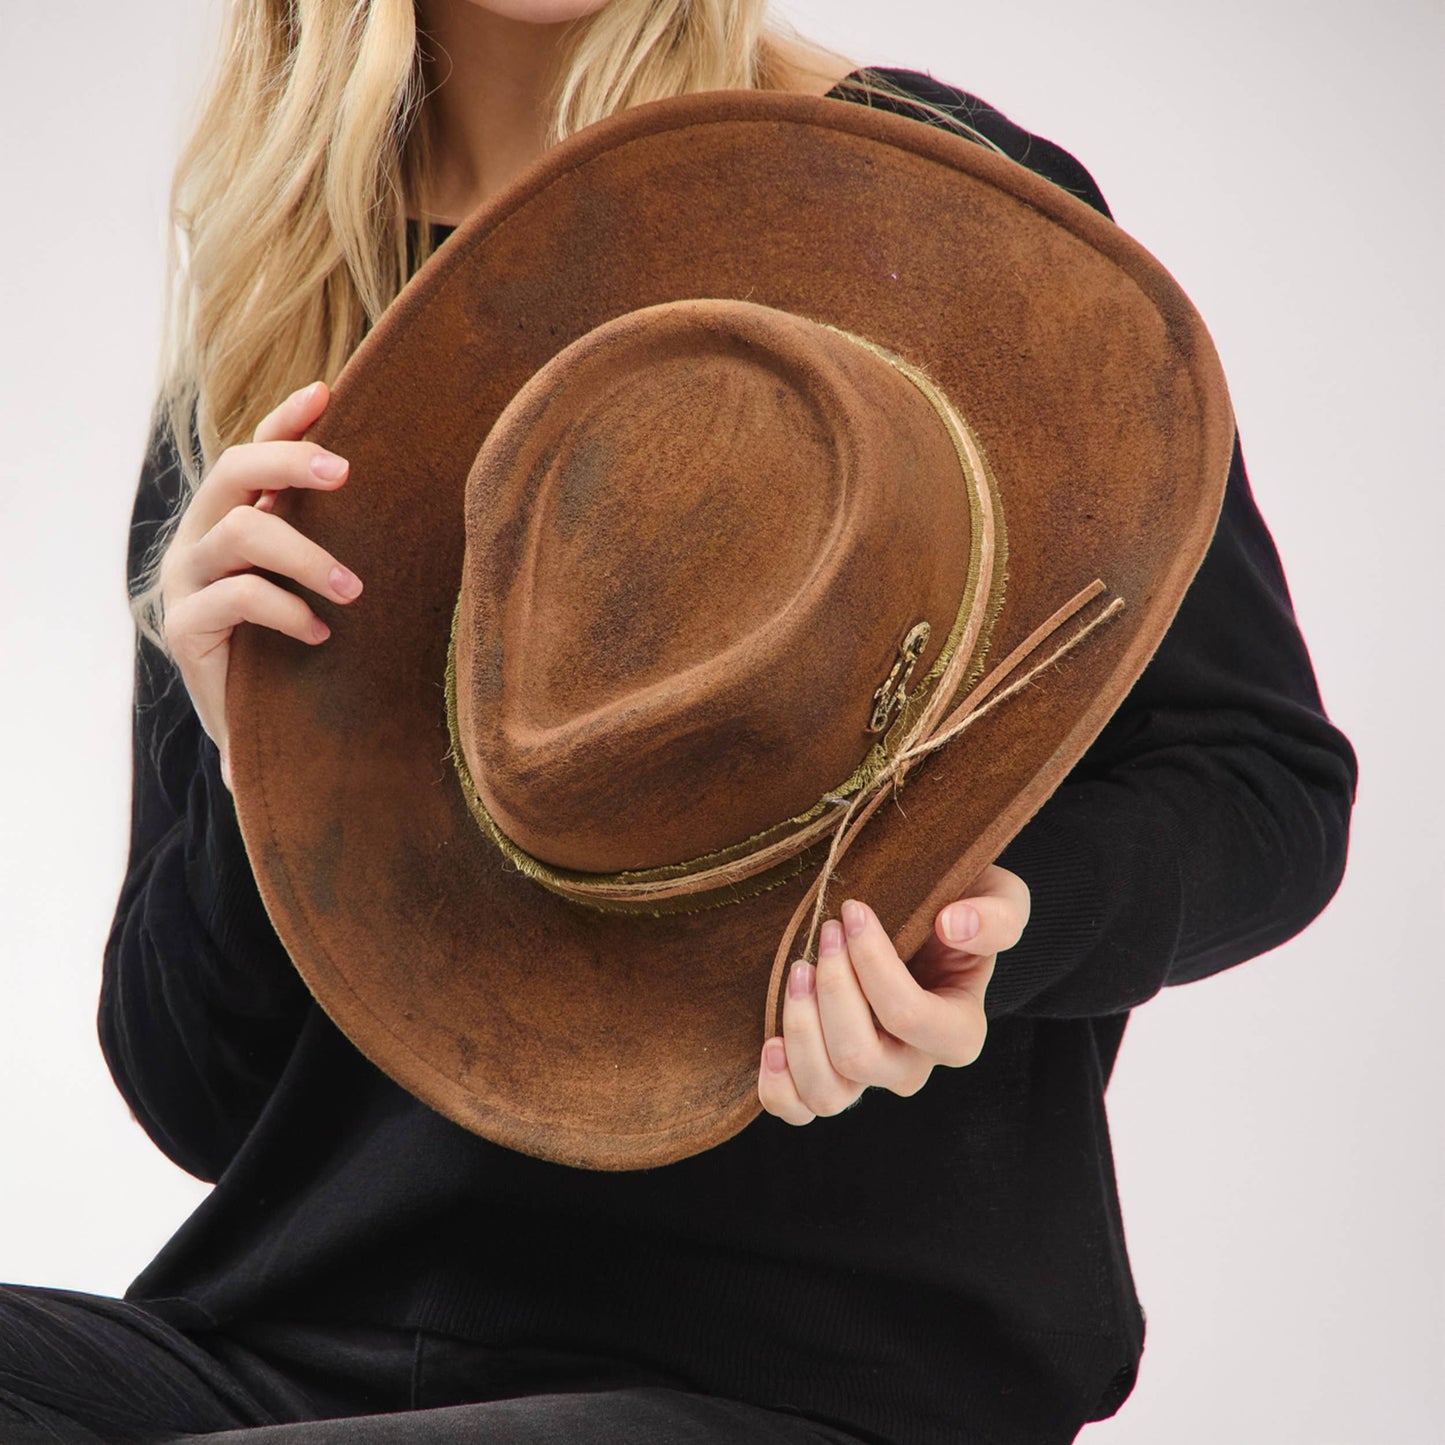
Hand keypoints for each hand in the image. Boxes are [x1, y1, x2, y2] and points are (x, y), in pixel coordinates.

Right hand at [157, 381, 363, 791]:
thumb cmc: (300, 650)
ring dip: (306, 555)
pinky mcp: (184, 629)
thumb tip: (417, 497)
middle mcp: (200, 540)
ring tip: (354, 590)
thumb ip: (340, 546)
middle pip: (232, 472)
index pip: (252, 453)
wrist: (260, 732)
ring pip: (240, 534)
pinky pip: (236, 598)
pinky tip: (322, 633)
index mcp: (231, 521)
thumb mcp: (321, 591)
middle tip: (346, 474)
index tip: (327, 392)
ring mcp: (186, 582)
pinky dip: (287, 611)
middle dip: (290, 462)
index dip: (284, 421)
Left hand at [757, 864, 1029, 1123]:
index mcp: (958, 1033)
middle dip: (832, 988)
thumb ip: (995, 916)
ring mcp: (869, 1078)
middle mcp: (913, 1066)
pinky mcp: (830, 1076)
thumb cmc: (960, 910)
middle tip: (826, 932)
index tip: (852, 910)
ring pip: (828, 1091)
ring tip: (798, 972)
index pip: (906, 1015)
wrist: (927, 921)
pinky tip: (771, 1040)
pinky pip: (798, 1108)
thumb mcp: (999, 900)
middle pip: (859, 1056)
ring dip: (801, 1028)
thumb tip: (954, 926)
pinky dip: (778, 1084)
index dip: (871, 962)